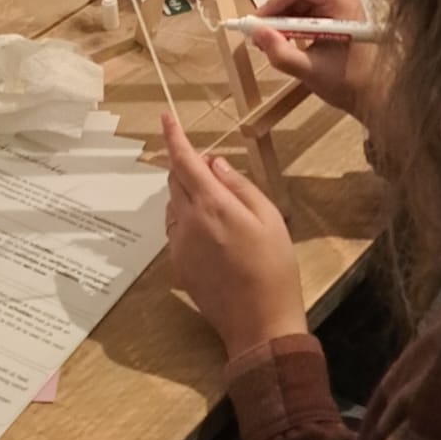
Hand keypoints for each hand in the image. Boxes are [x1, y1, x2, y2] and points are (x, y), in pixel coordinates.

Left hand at [162, 114, 306, 358]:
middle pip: (175, 180)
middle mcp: (188, 221)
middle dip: (186, 166)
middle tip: (213, 170)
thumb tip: (215, 164)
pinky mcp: (178, 266)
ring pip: (173, 205)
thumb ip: (239, 186)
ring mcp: (179, 246)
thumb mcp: (268, 218)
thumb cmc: (274, 266)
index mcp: (212, 205)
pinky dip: (186, 219)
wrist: (260, 323)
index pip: (184, 160)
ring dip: (186, 194)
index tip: (166, 117)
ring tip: (218, 207)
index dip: (174, 136)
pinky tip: (212, 235)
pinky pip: (175, 230)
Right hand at [250, 0, 376, 120]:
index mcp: (341, 0)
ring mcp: (336, 2)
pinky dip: (289, 25)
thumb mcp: (310, 71)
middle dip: (276, 12)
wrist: (374, 92)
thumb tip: (256, 33)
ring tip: (272, 44)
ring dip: (281, 20)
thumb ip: (282, 53)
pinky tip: (285, 43)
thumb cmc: (350, 81)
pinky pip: (302, 9)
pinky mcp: (331, 12)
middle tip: (261, 37)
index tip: (261, 23)